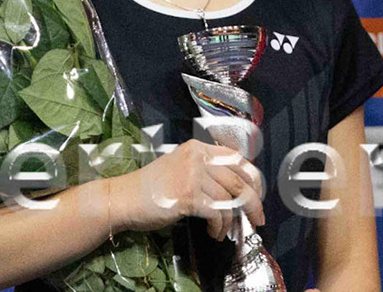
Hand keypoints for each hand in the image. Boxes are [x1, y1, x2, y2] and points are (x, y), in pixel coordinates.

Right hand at [107, 138, 264, 241]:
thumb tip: (234, 189)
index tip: (258, 194)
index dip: (253, 178)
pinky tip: (214, 233)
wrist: (124, 197)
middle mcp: (198, 158)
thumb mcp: (181, 167)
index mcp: (198, 148)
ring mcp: (192, 176)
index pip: (237, 159)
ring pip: (229, 199)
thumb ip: (205, 171)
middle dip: (253, 202)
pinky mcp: (187, 196)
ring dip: (232, 220)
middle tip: (257, 218)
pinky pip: (216, 213)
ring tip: (225, 231)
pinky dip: (219, 226)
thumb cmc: (151, 187)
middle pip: (238, 180)